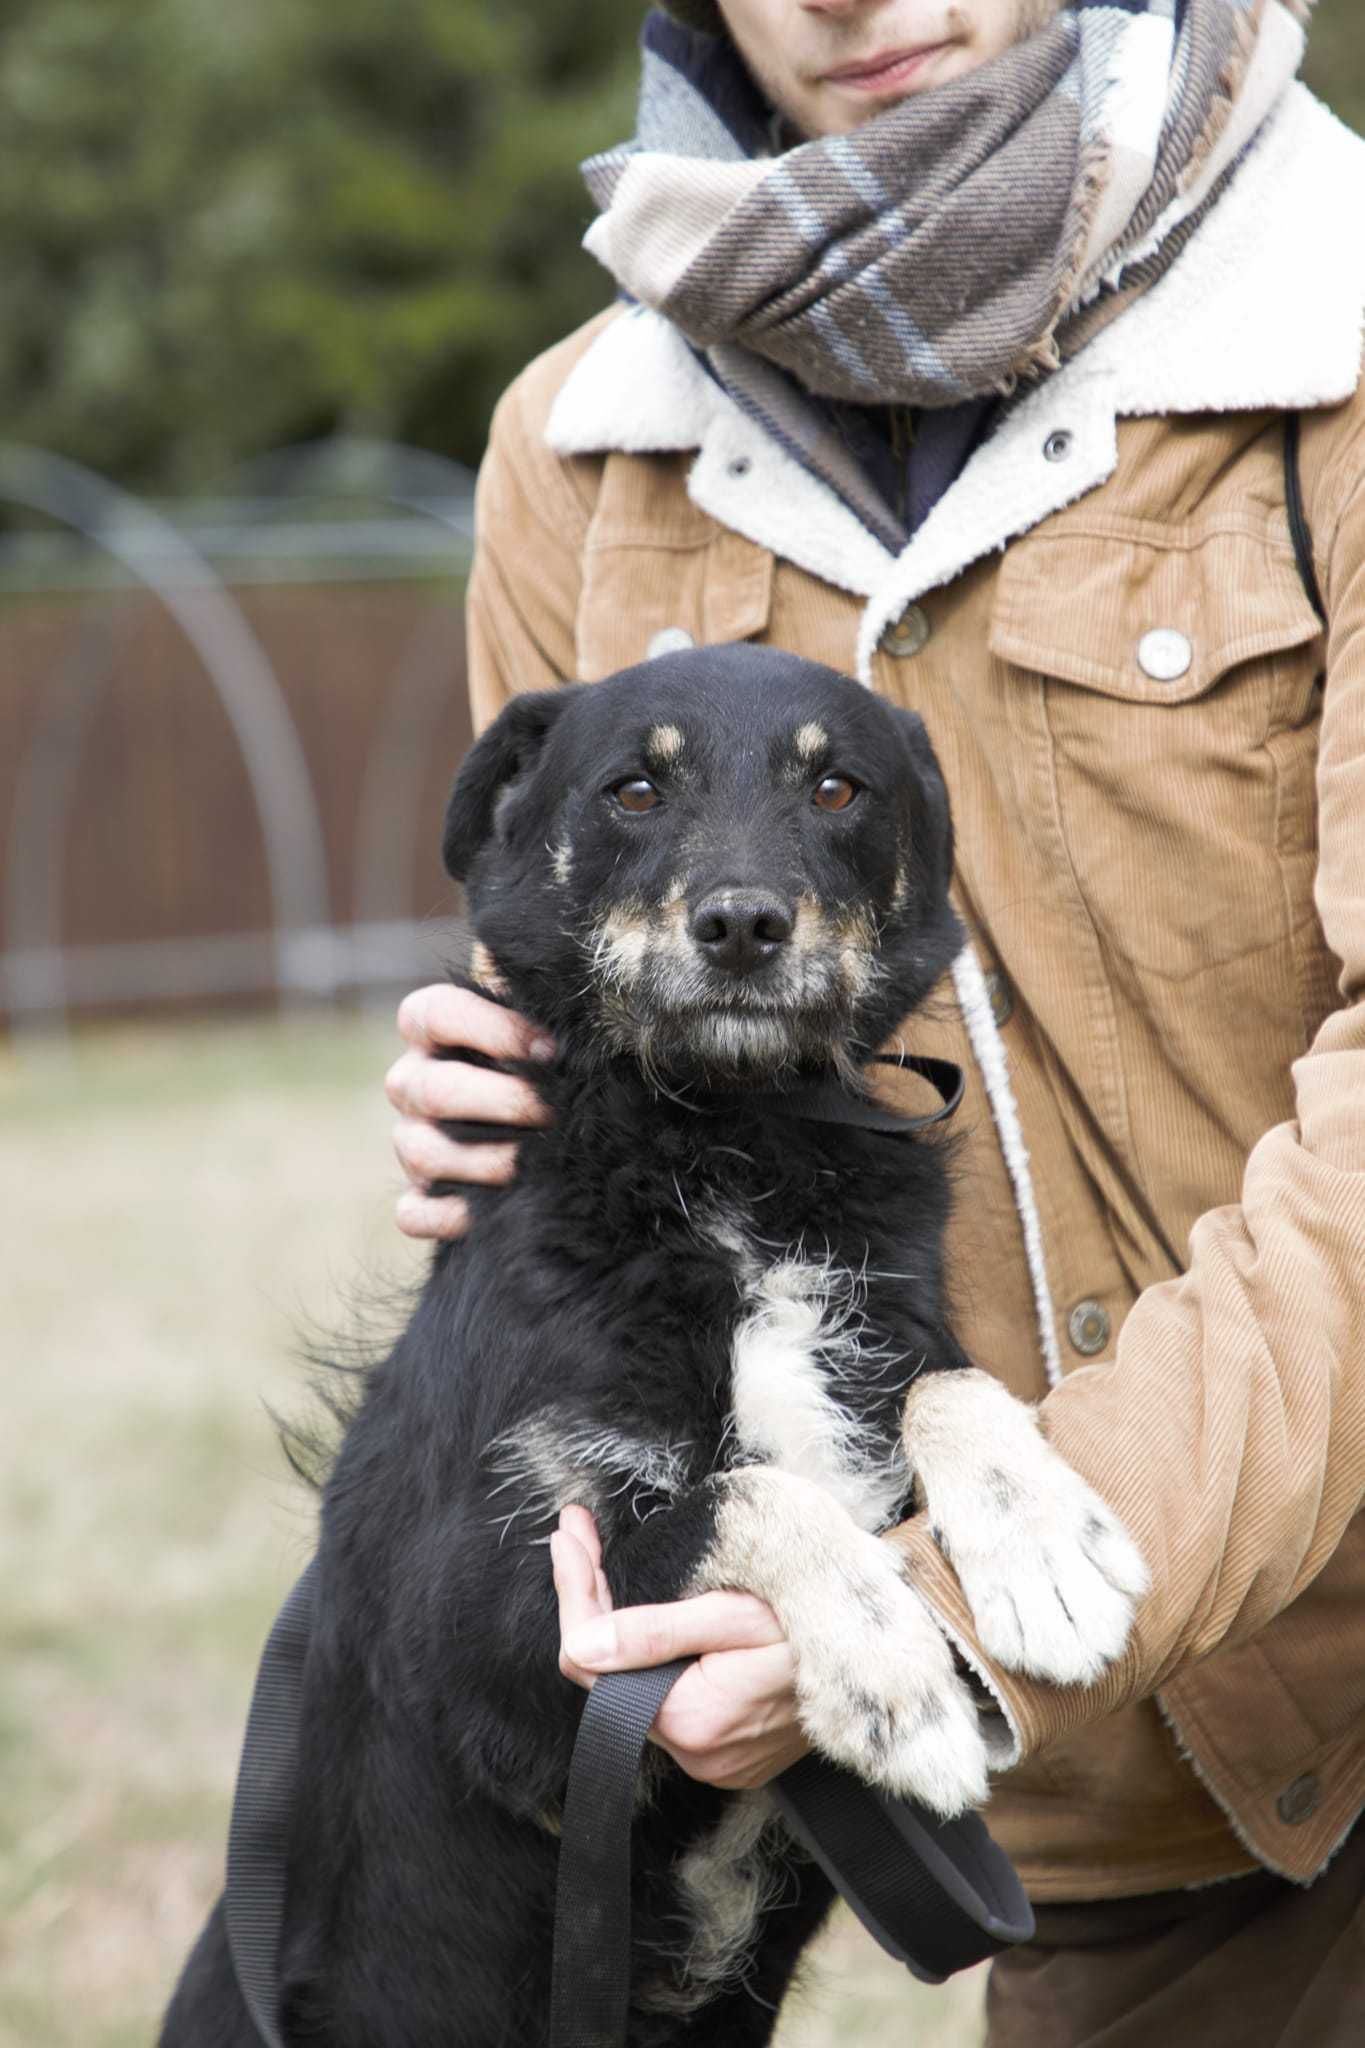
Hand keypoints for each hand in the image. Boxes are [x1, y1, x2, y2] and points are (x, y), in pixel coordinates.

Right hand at [385, 983, 554, 1240]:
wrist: (531, 1110)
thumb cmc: (538, 1055)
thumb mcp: (536, 1023)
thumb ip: (543, 1016)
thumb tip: (578, 1031)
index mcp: (427, 1025)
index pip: (436, 1014)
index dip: (495, 1031)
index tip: (551, 1050)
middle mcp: (409, 1080)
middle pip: (433, 1090)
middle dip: (505, 1104)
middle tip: (554, 1113)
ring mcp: (407, 1139)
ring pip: (421, 1152)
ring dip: (489, 1161)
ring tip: (540, 1162)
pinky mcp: (416, 1194)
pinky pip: (413, 1214)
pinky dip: (453, 1217)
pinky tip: (499, 1208)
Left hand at [550, 1506, 810, 1790]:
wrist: (890, 1656)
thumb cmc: (819, 1618)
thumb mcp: (734, 1613)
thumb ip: (653, 1632)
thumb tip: (578, 1646)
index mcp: (693, 1720)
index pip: (592, 1661)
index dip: (575, 1592)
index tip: (569, 1534)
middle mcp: (699, 1755)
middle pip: (610, 1674)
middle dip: (592, 1601)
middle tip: (580, 1535)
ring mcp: (717, 1760)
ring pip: (638, 1687)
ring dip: (622, 1628)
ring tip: (607, 1562)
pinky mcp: (732, 1753)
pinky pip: (671, 1701)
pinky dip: (657, 1655)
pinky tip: (652, 1610)